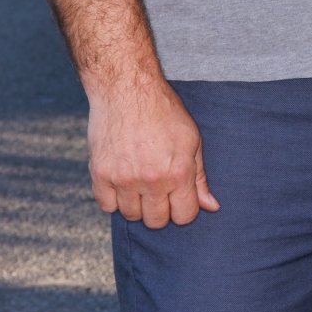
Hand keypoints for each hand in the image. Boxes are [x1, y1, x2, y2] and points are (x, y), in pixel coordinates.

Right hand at [88, 75, 217, 226]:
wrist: (127, 90)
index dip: (184, 210)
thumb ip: (200, 177)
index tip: (179, 199)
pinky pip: (106, 206)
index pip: (184, 216)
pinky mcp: (100, 174)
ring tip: (140, 183)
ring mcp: (123, 179)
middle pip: (157, 221)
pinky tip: (122, 183)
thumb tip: (212, 206)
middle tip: (159, 191)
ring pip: (131, 215)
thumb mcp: (192, 141)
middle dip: (161, 210)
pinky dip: (114, 199)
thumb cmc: (164, 112)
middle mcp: (151, 180)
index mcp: (178, 173)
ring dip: (137, 204)